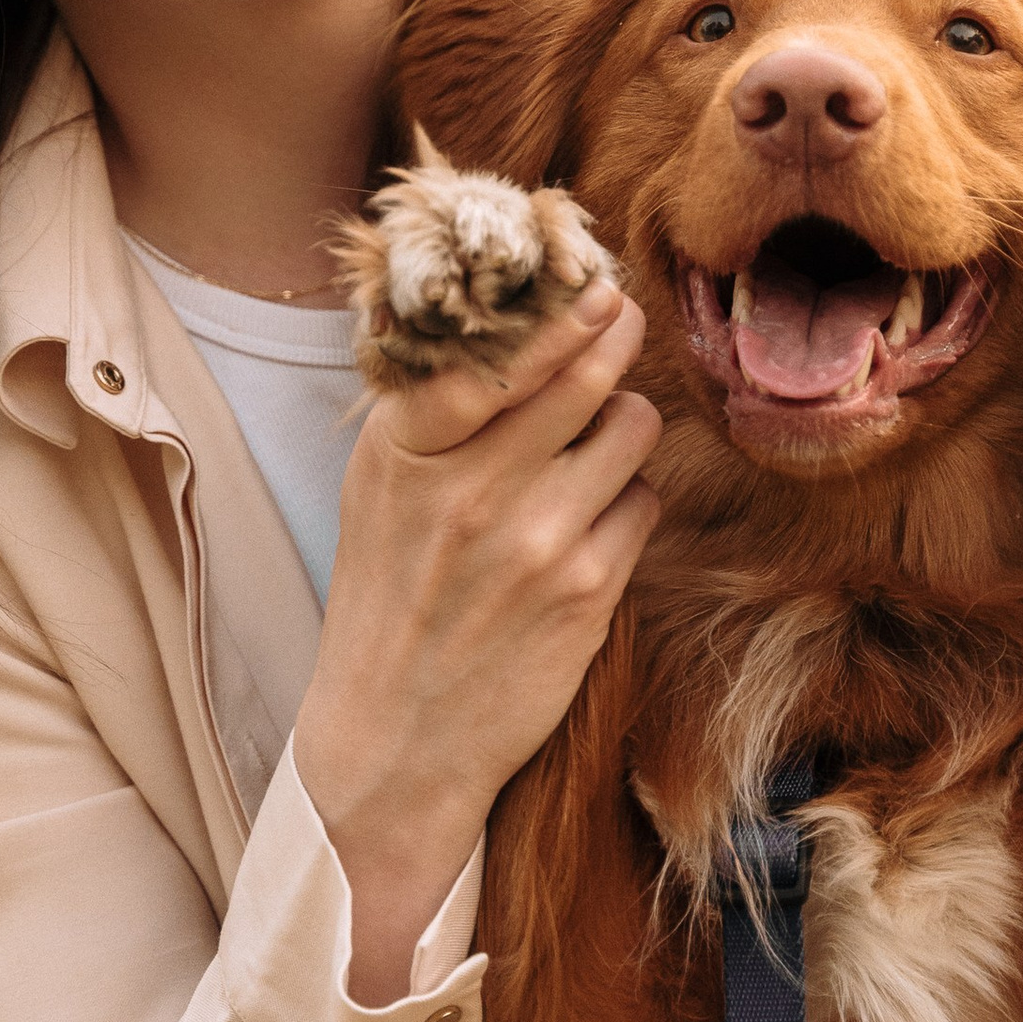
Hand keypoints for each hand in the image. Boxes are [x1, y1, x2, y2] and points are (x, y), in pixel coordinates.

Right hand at [295, 282, 661, 1003]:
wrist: (396, 738)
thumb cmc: (389, 597)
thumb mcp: (378, 490)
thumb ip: (431, 409)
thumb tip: (502, 319)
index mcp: (407, 453)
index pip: (491, 354)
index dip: (552, 312)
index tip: (586, 283)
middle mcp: (470, 489)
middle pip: (583, 372)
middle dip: (614, 332)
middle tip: (622, 314)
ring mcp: (535, 540)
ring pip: (630, 428)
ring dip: (625, 423)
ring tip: (597, 442)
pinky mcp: (589, 591)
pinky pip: (644, 502)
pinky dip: (629, 501)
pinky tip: (593, 523)